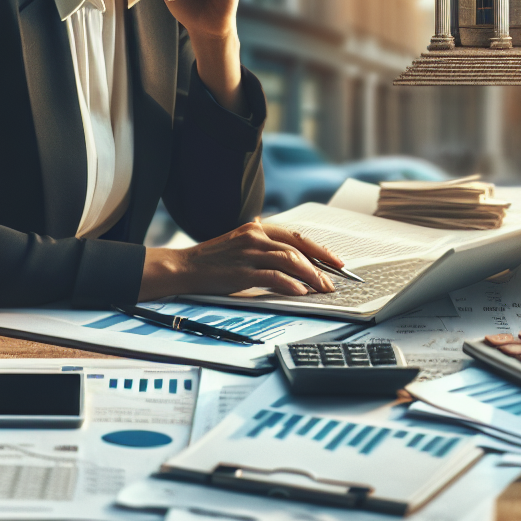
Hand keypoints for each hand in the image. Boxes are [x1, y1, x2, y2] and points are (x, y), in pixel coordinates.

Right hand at [138, 221, 346, 300]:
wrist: (184, 267)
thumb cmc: (213, 260)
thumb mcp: (240, 245)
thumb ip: (263, 248)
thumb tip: (293, 263)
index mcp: (257, 228)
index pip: (296, 236)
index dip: (319, 249)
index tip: (336, 261)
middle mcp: (255, 236)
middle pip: (297, 248)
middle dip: (320, 264)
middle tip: (334, 280)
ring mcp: (248, 253)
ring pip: (289, 260)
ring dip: (310, 276)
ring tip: (322, 289)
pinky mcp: (241, 271)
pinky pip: (273, 276)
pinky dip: (290, 284)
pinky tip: (301, 292)